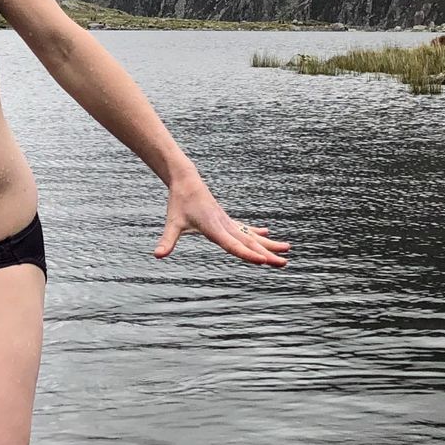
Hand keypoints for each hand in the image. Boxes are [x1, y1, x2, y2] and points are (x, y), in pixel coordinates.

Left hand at [153, 178, 289, 266]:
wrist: (186, 179)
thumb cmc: (178, 202)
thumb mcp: (172, 223)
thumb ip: (167, 240)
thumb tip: (157, 255)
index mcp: (214, 228)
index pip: (233, 245)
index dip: (248, 254)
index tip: (263, 262)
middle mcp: (225, 225)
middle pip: (250, 243)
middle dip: (268, 254)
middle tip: (284, 264)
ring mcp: (227, 222)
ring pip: (252, 236)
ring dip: (269, 244)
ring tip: (287, 251)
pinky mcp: (225, 219)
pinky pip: (245, 228)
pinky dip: (256, 233)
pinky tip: (267, 234)